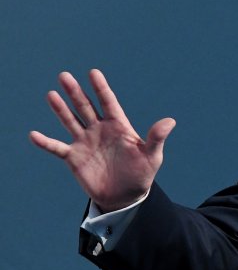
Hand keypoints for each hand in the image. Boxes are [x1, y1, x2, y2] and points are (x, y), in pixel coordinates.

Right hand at [29, 69, 175, 211]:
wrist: (126, 196)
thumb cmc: (141, 174)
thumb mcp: (152, 156)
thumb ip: (156, 138)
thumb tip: (170, 121)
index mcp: (118, 126)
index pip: (108, 102)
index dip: (101, 88)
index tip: (93, 73)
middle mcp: (99, 130)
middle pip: (85, 107)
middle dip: (75, 92)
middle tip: (64, 76)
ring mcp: (85, 142)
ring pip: (70, 121)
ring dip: (60, 109)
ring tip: (51, 94)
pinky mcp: (74, 157)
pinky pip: (56, 147)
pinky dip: (45, 142)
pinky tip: (34, 135)